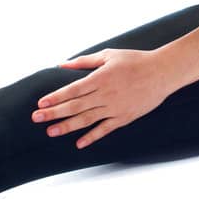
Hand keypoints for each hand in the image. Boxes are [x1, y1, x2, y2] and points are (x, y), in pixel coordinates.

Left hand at [33, 48, 176, 149]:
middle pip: (75, 106)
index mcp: (100, 78)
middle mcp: (105, 95)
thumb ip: (84, 61)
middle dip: (54, 113)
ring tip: (51, 132)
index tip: (40, 104)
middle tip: (36, 119)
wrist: (162, 73)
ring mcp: (115, 108)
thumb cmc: (135, 60)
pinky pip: (105, 129)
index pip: (72, 90)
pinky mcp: (124, 118)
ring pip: (86, 120)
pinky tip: (79, 143)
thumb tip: (62, 64)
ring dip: (67, 127)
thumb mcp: (109, 55)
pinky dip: (92, 137)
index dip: (55, 98)